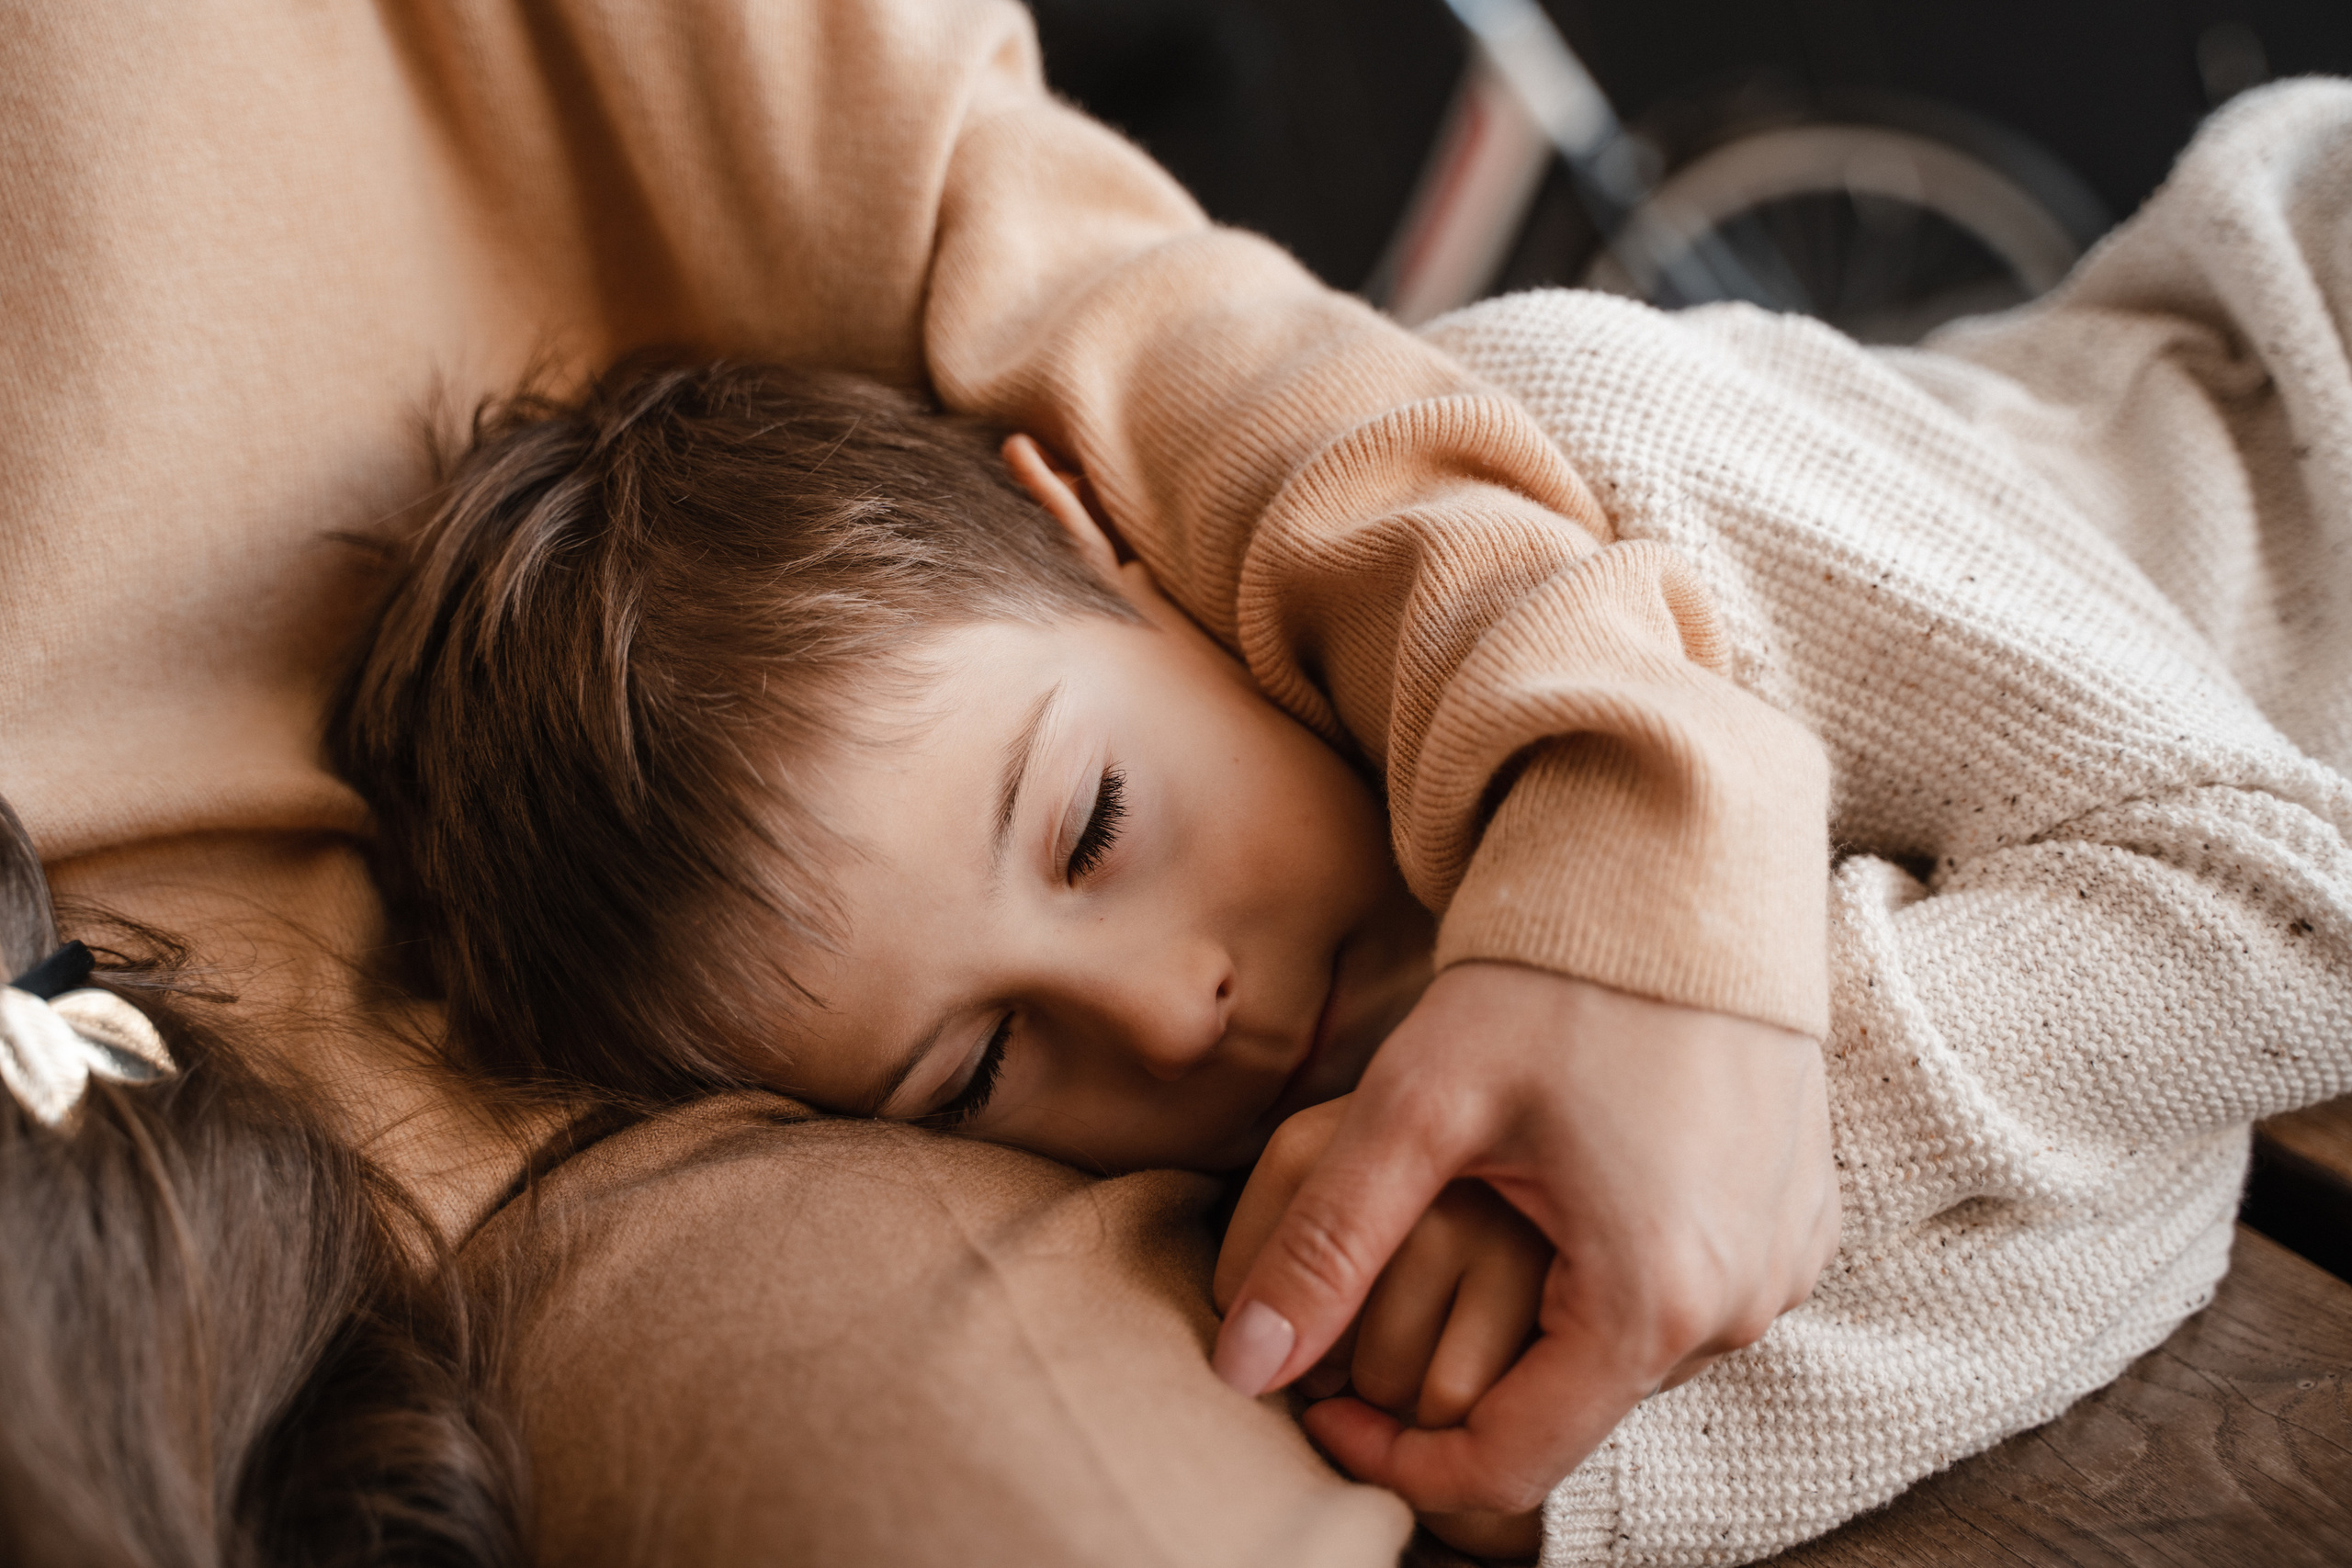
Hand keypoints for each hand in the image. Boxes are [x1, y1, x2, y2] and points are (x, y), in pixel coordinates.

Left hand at [1210, 963, 1838, 1516]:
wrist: (1677, 867)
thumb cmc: (1547, 977)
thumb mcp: (1416, 1106)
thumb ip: (1327, 1246)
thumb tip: (1243, 1370)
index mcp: (1655, 1301)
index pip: (1508, 1468)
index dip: (1399, 1463)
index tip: (1324, 1410)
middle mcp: (1740, 1306)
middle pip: (1565, 1413)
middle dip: (1458, 1388)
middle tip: (1372, 1314)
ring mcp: (1782, 1265)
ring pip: (1620, 1359)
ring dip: (1531, 1328)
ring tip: (1458, 1242)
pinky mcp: (1796, 1221)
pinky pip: (1686, 1297)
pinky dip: (1606, 1281)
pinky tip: (1549, 1205)